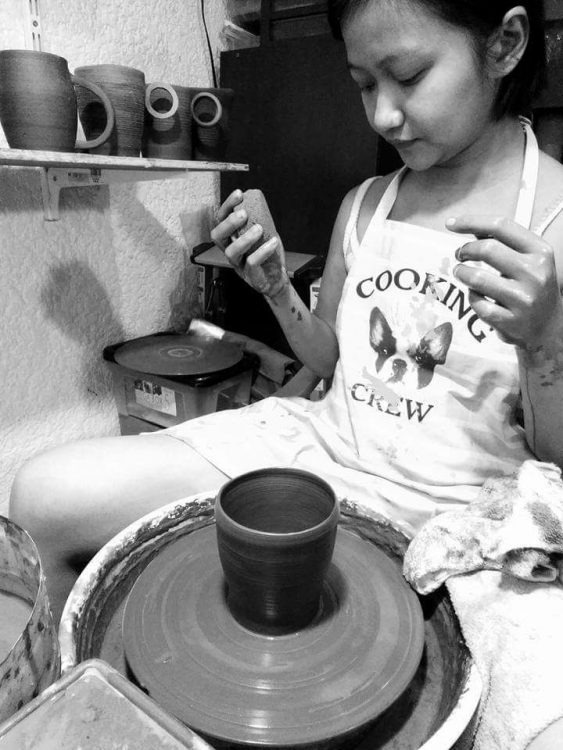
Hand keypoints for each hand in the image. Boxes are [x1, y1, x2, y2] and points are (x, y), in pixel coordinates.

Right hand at [210, 189, 289, 299]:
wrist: (277, 278)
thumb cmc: (267, 255)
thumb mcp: (263, 234)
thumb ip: (258, 221)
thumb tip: (258, 201)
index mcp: (231, 238)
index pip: (220, 220)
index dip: (227, 206)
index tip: (239, 194)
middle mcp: (230, 250)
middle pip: (217, 236)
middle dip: (228, 223)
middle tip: (244, 214)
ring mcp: (238, 264)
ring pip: (231, 252)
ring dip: (244, 238)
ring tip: (258, 229)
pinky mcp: (249, 275)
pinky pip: (251, 263)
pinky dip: (262, 252)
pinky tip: (273, 242)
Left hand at [448, 215, 562, 349]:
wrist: (549, 326)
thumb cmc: (533, 288)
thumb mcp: (529, 260)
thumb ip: (503, 243)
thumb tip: (472, 228)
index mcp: (540, 252)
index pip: (502, 226)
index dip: (472, 222)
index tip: (452, 224)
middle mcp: (535, 273)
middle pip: (487, 249)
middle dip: (465, 250)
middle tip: (460, 255)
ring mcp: (524, 299)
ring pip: (477, 278)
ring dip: (462, 273)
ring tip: (462, 273)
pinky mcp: (511, 321)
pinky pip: (477, 303)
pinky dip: (471, 297)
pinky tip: (477, 295)